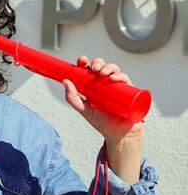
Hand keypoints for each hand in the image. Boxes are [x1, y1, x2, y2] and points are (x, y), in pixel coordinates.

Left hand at [63, 56, 144, 182]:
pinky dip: (120, 76)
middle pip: (102, 66)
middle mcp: (105, 84)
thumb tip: (65, 81)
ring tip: (103, 73)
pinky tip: (113, 79)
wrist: (119, 134)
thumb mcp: (84, 110)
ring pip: (114, 70)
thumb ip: (72, 98)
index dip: (85, 62)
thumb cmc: (101, 122)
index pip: (88, 70)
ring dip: (109, 67)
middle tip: (94, 69)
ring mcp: (117, 86)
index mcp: (93, 85)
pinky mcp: (129, 91)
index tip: (81, 60)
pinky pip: (126, 79)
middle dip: (98, 63)